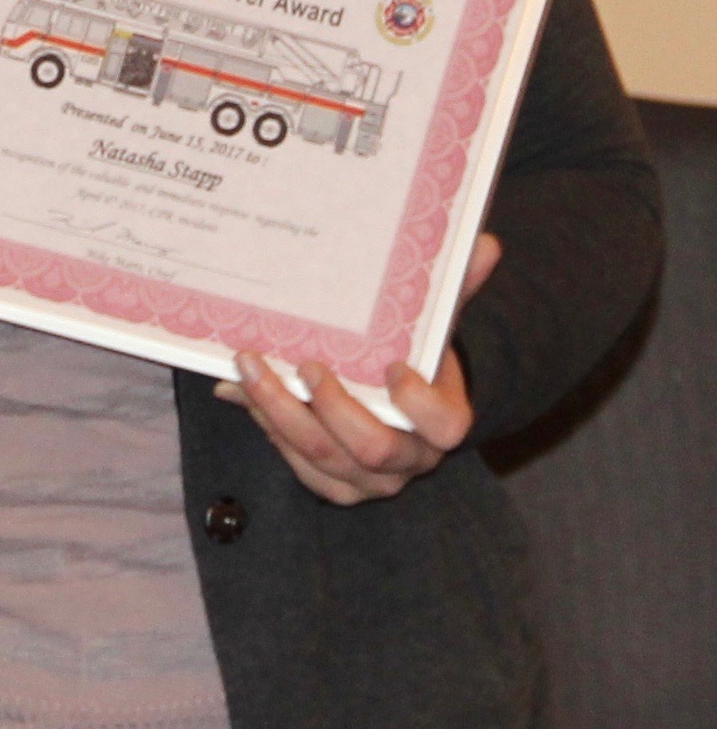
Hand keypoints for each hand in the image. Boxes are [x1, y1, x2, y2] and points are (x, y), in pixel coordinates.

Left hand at [218, 235, 497, 504]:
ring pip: (322, 457)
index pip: (443, 426)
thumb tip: (486, 243)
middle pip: (372, 447)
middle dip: (332, 406)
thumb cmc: (414, 359)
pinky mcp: (335, 485)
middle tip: (305, 364)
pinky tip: (242, 392)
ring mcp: (370, 479)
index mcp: (444, 422)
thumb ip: (456, 289)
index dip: (417, 402)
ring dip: (280, 411)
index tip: (391, 365)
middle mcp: (410, 458)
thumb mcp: (435, 326)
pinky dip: (268, 427)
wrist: (396, 402)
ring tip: (249, 366)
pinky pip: (298, 465)